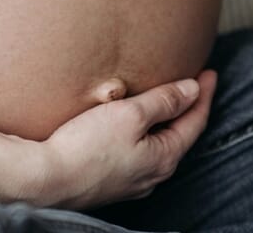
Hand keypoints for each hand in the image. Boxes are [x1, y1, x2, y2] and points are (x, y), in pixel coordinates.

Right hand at [0, 70, 217, 209]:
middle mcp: (151, 174)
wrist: (43, 179)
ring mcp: (130, 179)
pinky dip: (143, 131)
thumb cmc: (85, 147)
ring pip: (157, 144)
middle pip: (179, 135)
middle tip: (195, 83)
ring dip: (164, 120)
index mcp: (163, 158)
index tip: (210, 72)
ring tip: (166, 99)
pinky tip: (131, 122)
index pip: (195, 122)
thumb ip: (163, 100)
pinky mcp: (108, 178)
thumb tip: (192, 89)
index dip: (204, 95)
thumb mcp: (130, 114)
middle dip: (188, 108)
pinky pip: (137, 150)